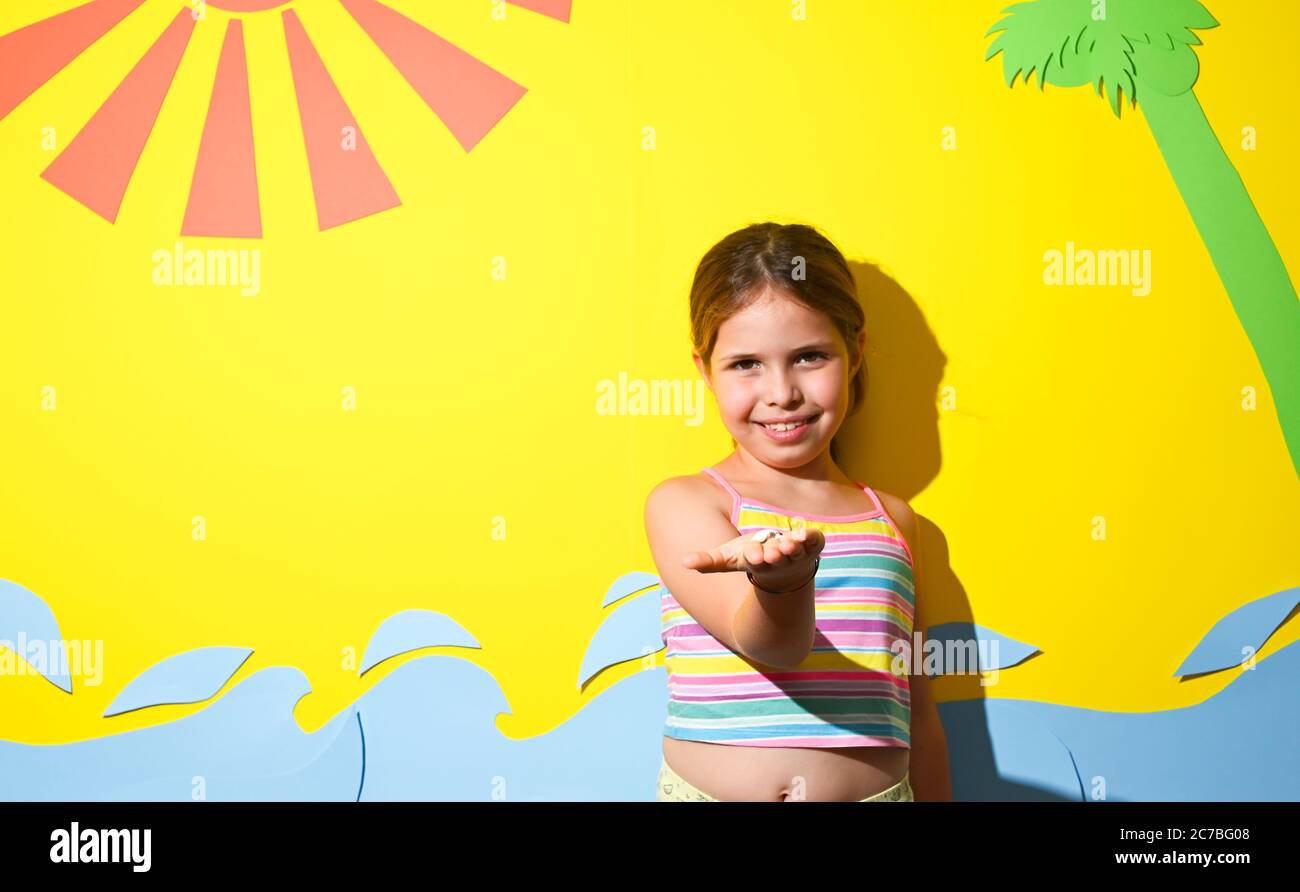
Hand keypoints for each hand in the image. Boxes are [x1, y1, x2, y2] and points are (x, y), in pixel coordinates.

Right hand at [682, 525, 824, 589]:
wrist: (786, 573)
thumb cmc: (752, 560)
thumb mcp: (728, 561)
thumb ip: (708, 561)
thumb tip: (683, 562)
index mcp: (759, 563)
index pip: (757, 560)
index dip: (755, 556)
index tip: (753, 554)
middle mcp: (780, 560)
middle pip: (779, 557)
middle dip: (776, 553)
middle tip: (773, 551)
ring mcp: (798, 554)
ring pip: (798, 551)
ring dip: (795, 546)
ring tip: (792, 540)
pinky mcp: (812, 545)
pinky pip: (815, 541)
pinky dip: (812, 537)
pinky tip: (805, 530)